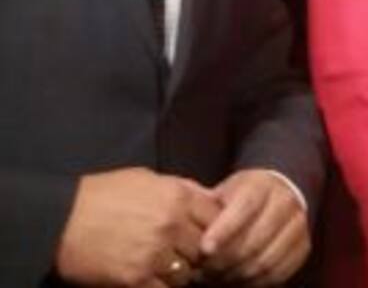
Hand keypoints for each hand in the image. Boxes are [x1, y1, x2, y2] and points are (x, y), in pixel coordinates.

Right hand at [54, 167, 220, 286]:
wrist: (61, 220)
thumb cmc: (103, 195)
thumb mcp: (146, 179)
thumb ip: (182, 188)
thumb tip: (210, 198)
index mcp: (178, 196)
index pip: (217, 217)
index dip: (215, 227)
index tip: (207, 234)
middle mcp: (171, 224)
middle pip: (205, 247)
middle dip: (199, 252)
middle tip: (188, 256)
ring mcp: (155, 253)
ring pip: (187, 272)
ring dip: (181, 273)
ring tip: (168, 268)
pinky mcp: (136, 278)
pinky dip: (162, 286)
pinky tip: (152, 279)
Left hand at [199, 169, 309, 285]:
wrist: (277, 195)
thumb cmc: (240, 198)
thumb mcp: (224, 193)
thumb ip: (209, 209)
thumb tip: (187, 231)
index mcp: (263, 185)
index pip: (245, 207)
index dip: (224, 230)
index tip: (205, 249)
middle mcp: (286, 202)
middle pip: (255, 239)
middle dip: (226, 260)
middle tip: (204, 271)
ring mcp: (298, 225)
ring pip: (266, 260)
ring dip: (238, 274)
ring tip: (217, 276)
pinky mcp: (303, 247)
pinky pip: (278, 273)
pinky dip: (255, 282)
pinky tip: (237, 280)